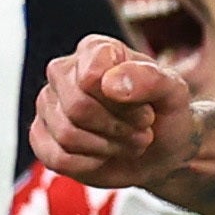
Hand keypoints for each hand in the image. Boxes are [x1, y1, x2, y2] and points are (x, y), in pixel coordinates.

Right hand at [31, 35, 198, 185]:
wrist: (159, 148)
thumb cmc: (164, 112)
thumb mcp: (174, 92)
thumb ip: (149, 79)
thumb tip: (108, 83)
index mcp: (94, 50)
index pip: (91, 76)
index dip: (123, 103)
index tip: (147, 109)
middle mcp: (63, 72)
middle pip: (77, 108)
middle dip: (117, 128)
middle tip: (141, 130)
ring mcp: (47, 105)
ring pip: (67, 135)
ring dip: (108, 147)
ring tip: (128, 142)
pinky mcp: (41, 137)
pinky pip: (57, 159)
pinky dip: (89, 164)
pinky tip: (103, 155)